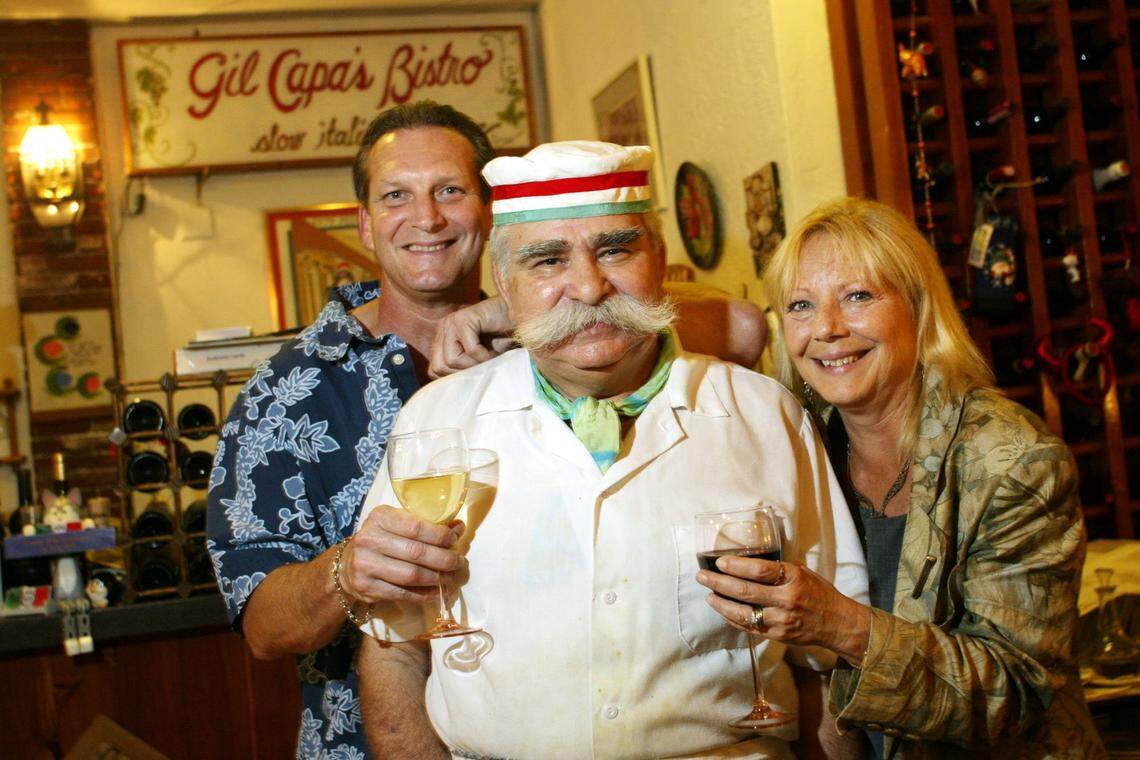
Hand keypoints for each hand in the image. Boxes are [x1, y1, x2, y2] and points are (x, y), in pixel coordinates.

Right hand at [341, 506, 467, 604]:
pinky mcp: (366, 587)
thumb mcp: (398, 525)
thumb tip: (458, 527)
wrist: (347, 565)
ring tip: (450, 577)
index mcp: (380, 518)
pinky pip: (402, 593)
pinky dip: (424, 595)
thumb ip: (426, 525)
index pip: (416, 527)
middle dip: (444, 559)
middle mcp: (369, 539)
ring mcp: (365, 564)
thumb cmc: (381, 540)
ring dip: (437, 578)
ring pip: (411, 575)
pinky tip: (437, 592)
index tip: (455, 541)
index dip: (440, 536)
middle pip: (416, 553)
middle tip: (459, 562)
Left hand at [428, 297, 515, 377]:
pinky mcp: (464, 319)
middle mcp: (443, 328)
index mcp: (442, 338)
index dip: (454, 378)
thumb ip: (461, 368)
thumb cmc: (502, 339)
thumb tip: (451, 391)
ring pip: (452, 360)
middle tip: (482, 368)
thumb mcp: (477, 359)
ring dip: (475, 365)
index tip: (474, 374)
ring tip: (490, 358)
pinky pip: (470, 349)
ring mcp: (451, 322)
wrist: (521, 317)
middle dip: (463, 373)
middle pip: (439, 367)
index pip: (434, 369)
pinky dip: (485, 356)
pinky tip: (495, 351)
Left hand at [697, 557, 870, 661]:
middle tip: (702, 576)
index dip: (736, 566)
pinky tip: (721, 609)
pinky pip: (749, 627)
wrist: (837, 623)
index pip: (759, 570)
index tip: (719, 562)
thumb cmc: (819, 593)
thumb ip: (779, 568)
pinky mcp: (777, 635)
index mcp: (793, 578)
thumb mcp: (804, 572)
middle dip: (719, 583)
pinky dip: (732, 618)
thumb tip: (749, 559)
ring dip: (721, 603)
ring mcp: (781, 619)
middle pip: (746, 591)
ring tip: (708, 594)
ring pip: (743, 613)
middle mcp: (786, 599)